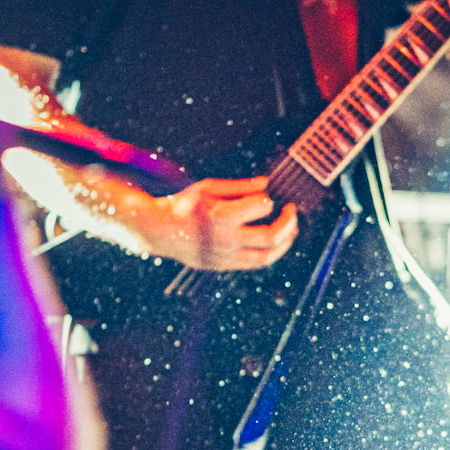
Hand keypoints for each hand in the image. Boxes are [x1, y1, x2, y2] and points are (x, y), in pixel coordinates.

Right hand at [141, 175, 297, 270]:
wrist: (158, 231)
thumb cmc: (184, 204)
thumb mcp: (208, 187)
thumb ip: (239, 186)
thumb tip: (267, 183)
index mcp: (220, 216)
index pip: (261, 206)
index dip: (267, 199)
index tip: (264, 197)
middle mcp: (224, 239)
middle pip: (270, 237)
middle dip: (289, 223)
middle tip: (292, 211)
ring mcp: (224, 257)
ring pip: (267, 257)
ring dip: (285, 243)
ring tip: (290, 230)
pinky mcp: (222, 266)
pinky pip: (254, 264)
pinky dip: (269, 253)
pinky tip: (273, 242)